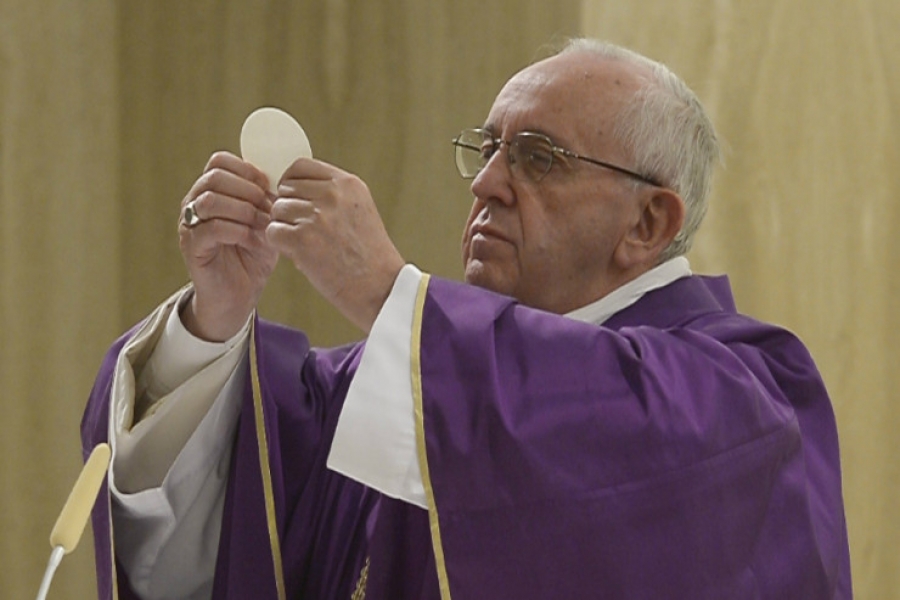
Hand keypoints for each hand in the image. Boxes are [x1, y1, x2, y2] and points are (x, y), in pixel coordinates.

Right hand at [178, 152, 277, 340]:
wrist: (239, 295)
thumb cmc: (252, 256)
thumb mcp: (265, 222)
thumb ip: (268, 200)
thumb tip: (283, 180)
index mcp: (211, 191)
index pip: (219, 161)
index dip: (247, 169)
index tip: (269, 186)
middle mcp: (195, 203)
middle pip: (215, 177)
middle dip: (248, 190)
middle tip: (269, 209)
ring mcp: (189, 224)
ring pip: (210, 200)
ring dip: (244, 210)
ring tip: (263, 226)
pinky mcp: (191, 246)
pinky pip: (210, 228)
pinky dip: (237, 231)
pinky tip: (252, 241)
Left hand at [266, 159, 404, 332]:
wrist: (380, 287)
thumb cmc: (369, 256)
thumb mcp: (360, 211)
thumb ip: (332, 195)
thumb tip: (292, 190)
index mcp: (348, 184)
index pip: (300, 166)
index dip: (291, 183)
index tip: (295, 200)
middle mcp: (332, 194)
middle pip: (286, 189)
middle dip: (289, 209)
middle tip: (304, 230)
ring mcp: (317, 216)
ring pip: (277, 210)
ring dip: (285, 228)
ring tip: (306, 245)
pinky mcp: (302, 239)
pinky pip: (273, 232)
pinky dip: (281, 245)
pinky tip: (299, 255)